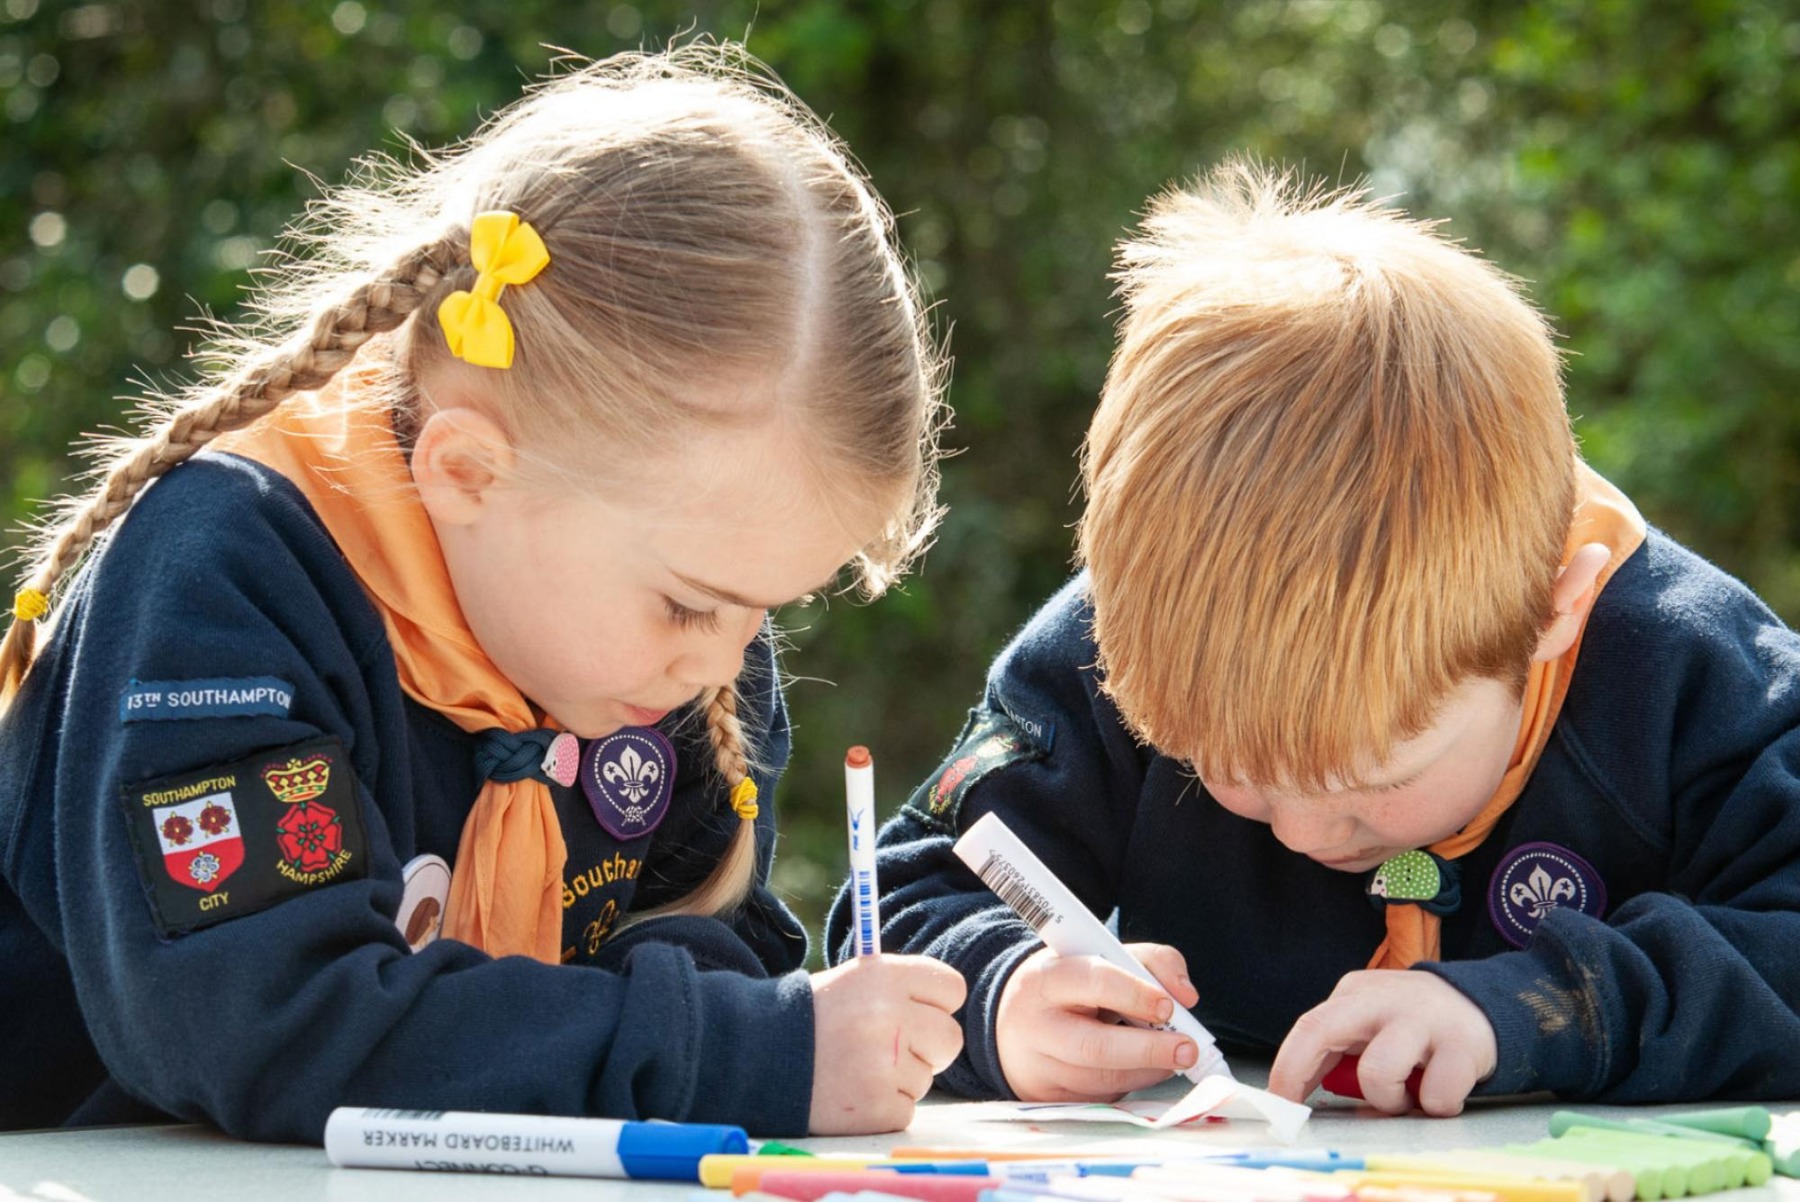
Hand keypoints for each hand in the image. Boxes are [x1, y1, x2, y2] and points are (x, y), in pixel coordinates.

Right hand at [808, 954, 966, 1134]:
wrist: (757, 1056)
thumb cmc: (815, 1018)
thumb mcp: (855, 981)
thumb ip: (904, 988)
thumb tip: (953, 1003)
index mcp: (885, 976)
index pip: (952, 989)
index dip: (936, 1003)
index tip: (917, 1011)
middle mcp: (890, 1017)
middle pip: (950, 1038)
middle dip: (928, 1046)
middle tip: (892, 1048)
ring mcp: (884, 1066)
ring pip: (926, 1077)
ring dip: (898, 1078)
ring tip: (856, 1067)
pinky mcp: (876, 1109)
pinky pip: (905, 1109)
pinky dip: (883, 1107)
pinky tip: (851, 1091)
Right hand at [995, 943, 1201, 1100]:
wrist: (1012, 1021)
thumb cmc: (1069, 986)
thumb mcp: (1099, 957)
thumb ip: (1150, 962)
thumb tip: (1186, 996)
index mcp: (1048, 979)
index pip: (1094, 982)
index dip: (1136, 994)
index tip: (1169, 1006)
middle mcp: (1037, 1025)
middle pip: (1096, 1046)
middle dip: (1149, 1050)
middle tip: (1188, 1050)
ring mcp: (1038, 1067)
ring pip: (1103, 1079)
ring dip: (1147, 1071)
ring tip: (1172, 1059)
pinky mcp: (1046, 1098)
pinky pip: (1099, 1098)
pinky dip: (1129, 1085)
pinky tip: (1139, 1069)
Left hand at [1268, 969, 1496, 1115]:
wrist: (1483, 1006)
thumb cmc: (1413, 1026)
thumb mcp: (1370, 1024)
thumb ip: (1339, 1051)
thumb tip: (1299, 1095)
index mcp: (1355, 995)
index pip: (1308, 1027)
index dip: (1287, 1069)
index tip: (1277, 1104)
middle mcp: (1383, 1000)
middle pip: (1323, 1031)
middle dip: (1301, 1073)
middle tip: (1305, 1111)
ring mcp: (1424, 1019)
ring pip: (1378, 1072)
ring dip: (1388, 1100)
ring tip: (1406, 1097)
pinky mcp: (1463, 1045)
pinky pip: (1436, 1095)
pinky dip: (1436, 1106)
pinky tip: (1442, 1091)